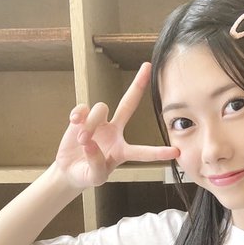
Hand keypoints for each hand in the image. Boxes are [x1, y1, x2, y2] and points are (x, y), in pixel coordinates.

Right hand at [55, 62, 178, 187]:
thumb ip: (96, 164)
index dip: (157, 152)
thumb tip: (90, 143)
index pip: (143, 152)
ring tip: (82, 140)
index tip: (175, 151)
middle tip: (148, 67)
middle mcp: (114, 132)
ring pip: (101, 108)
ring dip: (91, 124)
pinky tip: (74, 123)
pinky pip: (84, 107)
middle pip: (128, 104)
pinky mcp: (82, 117)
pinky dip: (79, 114)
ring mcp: (99, 123)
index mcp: (123, 151)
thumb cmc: (86, 175)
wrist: (67, 169)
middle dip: (137, 86)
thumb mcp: (94, 177)